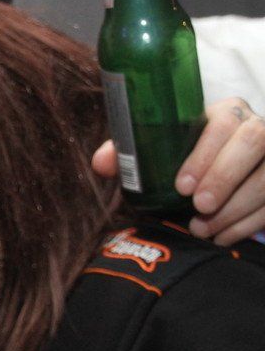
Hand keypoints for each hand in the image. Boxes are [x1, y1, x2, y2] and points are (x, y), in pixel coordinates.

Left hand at [92, 97, 264, 244]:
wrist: (217, 175)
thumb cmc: (182, 161)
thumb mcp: (157, 154)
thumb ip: (129, 155)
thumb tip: (101, 163)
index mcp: (224, 113)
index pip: (222, 122)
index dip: (205, 154)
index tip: (182, 186)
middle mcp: (256, 127)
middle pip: (255, 142)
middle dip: (225, 177)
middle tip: (199, 207)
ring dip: (236, 208)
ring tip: (203, 229)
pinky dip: (248, 224)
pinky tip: (223, 237)